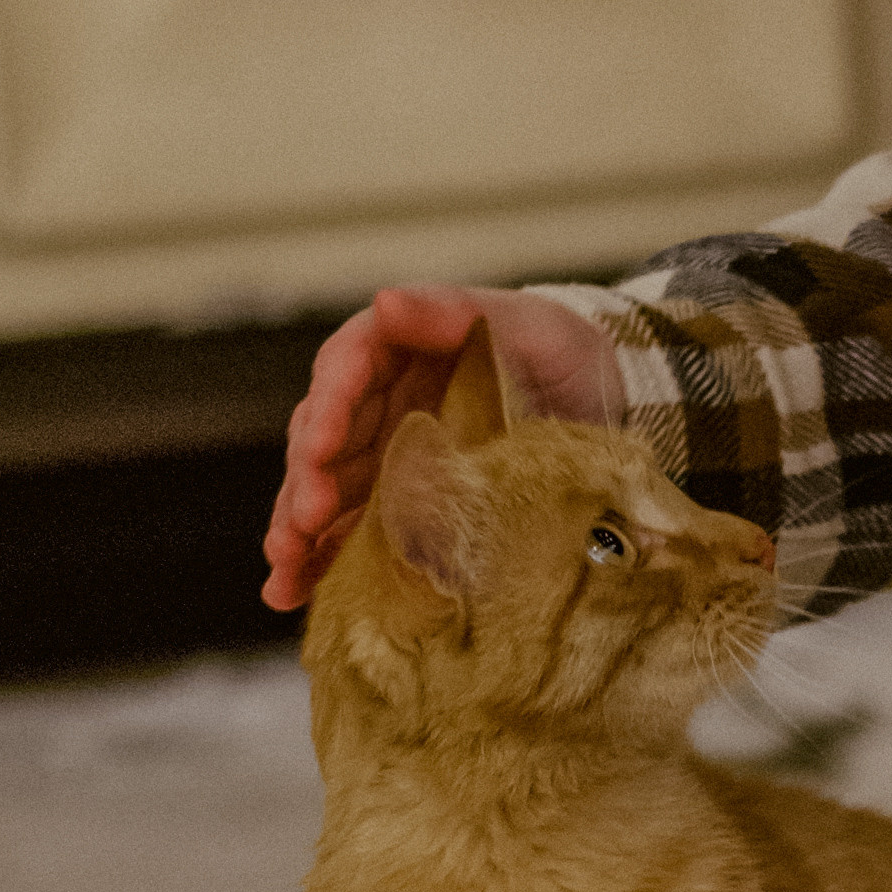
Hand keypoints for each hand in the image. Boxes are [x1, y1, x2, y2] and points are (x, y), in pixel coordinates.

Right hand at [262, 285, 623, 610]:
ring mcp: (387, 459)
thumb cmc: (562, 353)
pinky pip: (349, 534)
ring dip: (297, 529)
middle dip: (307, 481)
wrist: (606, 407)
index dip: (328, 407)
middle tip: (306, 518)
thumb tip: (385, 301)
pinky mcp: (401, 506)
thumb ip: (452, 310)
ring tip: (285, 565)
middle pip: (323, 438)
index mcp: (398, 351)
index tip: (322, 442)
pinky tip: (291, 590)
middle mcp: (380, 405)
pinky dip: (318, 562)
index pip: (345, 372)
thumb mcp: (524, 322)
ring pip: (323, 491)